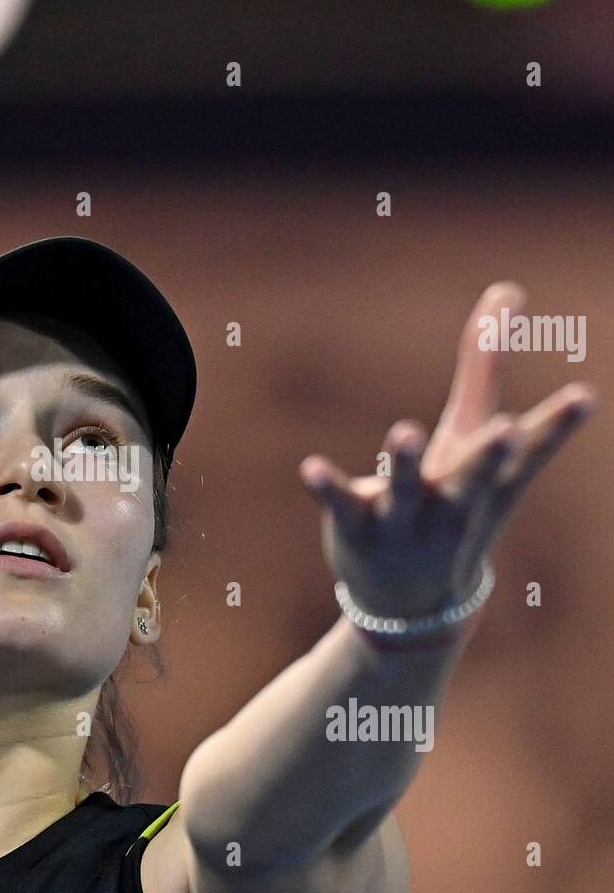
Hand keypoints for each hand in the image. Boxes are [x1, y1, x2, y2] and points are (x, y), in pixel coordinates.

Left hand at [298, 283, 597, 618]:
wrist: (411, 604)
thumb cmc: (452, 504)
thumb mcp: (470, 439)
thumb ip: (485, 367)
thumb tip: (507, 288)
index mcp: (486, 482)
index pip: (526, 453)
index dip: (554, 426)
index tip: (581, 398)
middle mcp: (451, 502)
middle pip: (474, 478)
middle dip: (491, 455)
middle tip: (508, 431)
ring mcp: (404, 520)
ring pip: (406, 492)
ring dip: (406, 465)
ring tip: (404, 431)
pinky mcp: (357, 524)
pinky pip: (342, 504)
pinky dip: (328, 486)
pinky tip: (310, 466)